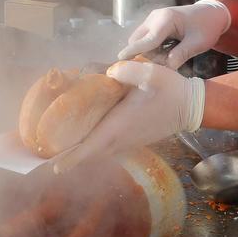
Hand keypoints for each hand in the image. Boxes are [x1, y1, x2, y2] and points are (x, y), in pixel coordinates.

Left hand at [52, 60, 204, 173]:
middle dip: (69, 157)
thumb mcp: (151, 74)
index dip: (71, 158)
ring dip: (80, 153)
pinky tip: (83, 138)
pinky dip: (92, 147)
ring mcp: (128, 142)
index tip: (53, 165)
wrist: (191, 106)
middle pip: (90, 154)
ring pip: (98, 152)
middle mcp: (121, 139)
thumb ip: (128, 71)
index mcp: (119, 127)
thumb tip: (109, 71)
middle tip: (45, 154)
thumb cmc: (170, 91)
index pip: (90, 148)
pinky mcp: (133, 140)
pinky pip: (107, 148)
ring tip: (58, 148)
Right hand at [117, 0, 231, 68]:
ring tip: (171, 55)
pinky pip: (146, 39)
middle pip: (138, 40)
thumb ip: (182, 54)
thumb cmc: (207, 27)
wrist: (211, 14)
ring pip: (140, 40)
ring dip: (150, 52)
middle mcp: (155, 17)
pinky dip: (152, 48)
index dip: (134, 51)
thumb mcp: (198, 43)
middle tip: (167, 62)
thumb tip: (167, 67)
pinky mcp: (153, 23)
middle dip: (146, 55)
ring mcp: (153, 19)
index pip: (147, 39)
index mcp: (166, 19)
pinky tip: (168, 50)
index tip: (120, 59)